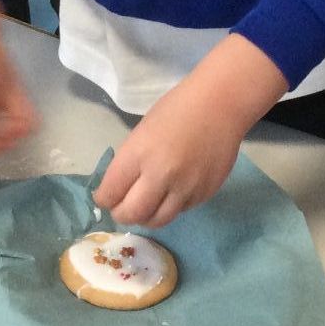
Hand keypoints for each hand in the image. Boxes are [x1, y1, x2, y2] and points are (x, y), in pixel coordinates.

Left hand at [95, 35, 287, 227]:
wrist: (220, 105)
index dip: (104, 199)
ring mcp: (185, 188)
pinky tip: (170, 194)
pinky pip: (180, 211)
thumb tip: (119, 188)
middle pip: (132, 214)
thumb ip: (130, 162)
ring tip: (144, 208)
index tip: (104, 198)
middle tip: (121, 210)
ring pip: (158, 220)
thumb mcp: (142, 132)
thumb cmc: (177, 109)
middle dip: (121, 215)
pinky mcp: (204, 194)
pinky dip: (170, 207)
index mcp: (139, 153)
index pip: (111, 192)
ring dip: (145, 218)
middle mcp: (161, 175)